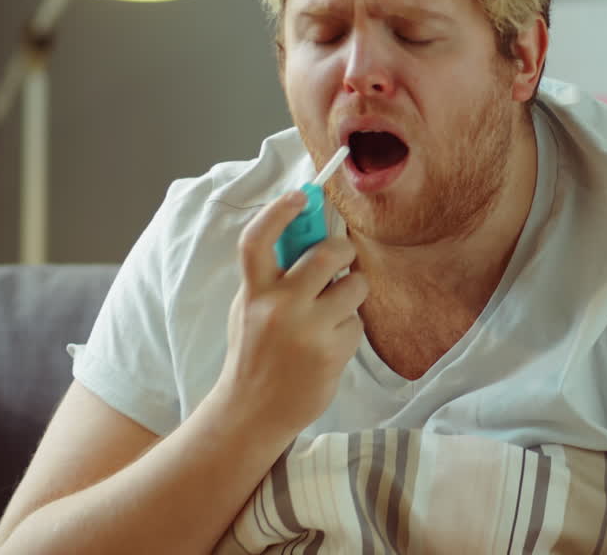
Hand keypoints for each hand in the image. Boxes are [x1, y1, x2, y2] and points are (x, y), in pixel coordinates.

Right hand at [213, 190, 368, 439]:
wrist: (252, 412)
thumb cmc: (254, 353)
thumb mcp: (250, 309)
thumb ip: (273, 276)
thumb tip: (305, 230)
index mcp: (254, 293)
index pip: (258, 240)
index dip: (279, 211)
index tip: (302, 195)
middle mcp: (278, 308)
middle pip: (326, 254)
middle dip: (343, 250)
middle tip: (343, 258)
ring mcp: (307, 331)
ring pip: (353, 287)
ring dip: (352, 292)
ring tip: (335, 310)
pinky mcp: (331, 353)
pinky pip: (356, 323)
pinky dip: (349, 329)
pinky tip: (330, 345)